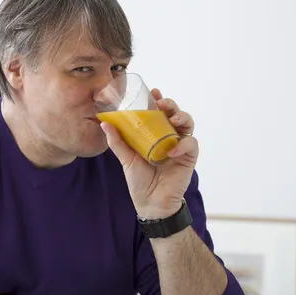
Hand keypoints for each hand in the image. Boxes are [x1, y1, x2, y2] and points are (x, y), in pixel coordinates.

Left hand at [100, 88, 197, 218]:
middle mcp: (169, 137)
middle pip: (176, 114)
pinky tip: (172, 149)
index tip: (153, 91)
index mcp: (155, 135)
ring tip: (173, 120)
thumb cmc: (139, 180)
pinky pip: (191, 144)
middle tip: (162, 103)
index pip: (160, 113)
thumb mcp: (126, 158)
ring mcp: (180, 147)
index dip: (159, 100)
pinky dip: (183, 143)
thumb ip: (117, 142)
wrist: (150, 202)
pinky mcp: (188, 158)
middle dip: (171, 105)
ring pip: (188, 124)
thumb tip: (104, 123)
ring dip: (183, 118)